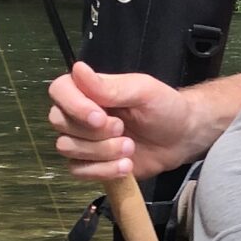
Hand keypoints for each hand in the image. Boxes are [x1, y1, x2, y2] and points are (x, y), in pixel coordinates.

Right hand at [49, 61, 196, 179]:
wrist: (181, 138)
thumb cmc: (164, 107)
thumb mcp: (143, 91)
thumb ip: (110, 86)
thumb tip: (78, 69)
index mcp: (88, 90)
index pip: (59, 91)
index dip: (74, 106)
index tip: (100, 117)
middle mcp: (79, 114)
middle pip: (59, 123)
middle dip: (94, 132)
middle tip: (124, 130)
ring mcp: (83, 140)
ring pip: (67, 148)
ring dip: (102, 152)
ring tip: (130, 147)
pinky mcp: (91, 164)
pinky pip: (79, 171)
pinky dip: (104, 171)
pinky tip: (127, 165)